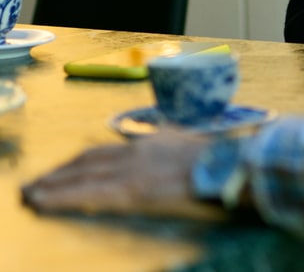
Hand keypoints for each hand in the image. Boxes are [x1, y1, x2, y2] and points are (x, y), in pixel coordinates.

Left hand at [21, 134, 224, 220]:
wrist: (231, 166)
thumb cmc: (221, 161)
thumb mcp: (191, 146)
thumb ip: (172, 147)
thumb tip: (167, 146)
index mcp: (151, 143)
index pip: (104, 151)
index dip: (79, 162)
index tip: (62, 171)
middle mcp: (135, 152)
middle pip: (86, 160)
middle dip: (59, 172)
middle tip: (35, 183)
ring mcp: (131, 170)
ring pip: (80, 175)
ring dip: (51, 184)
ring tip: (30, 193)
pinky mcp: (130, 191)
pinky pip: (87, 195)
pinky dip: (60, 198)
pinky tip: (43, 202)